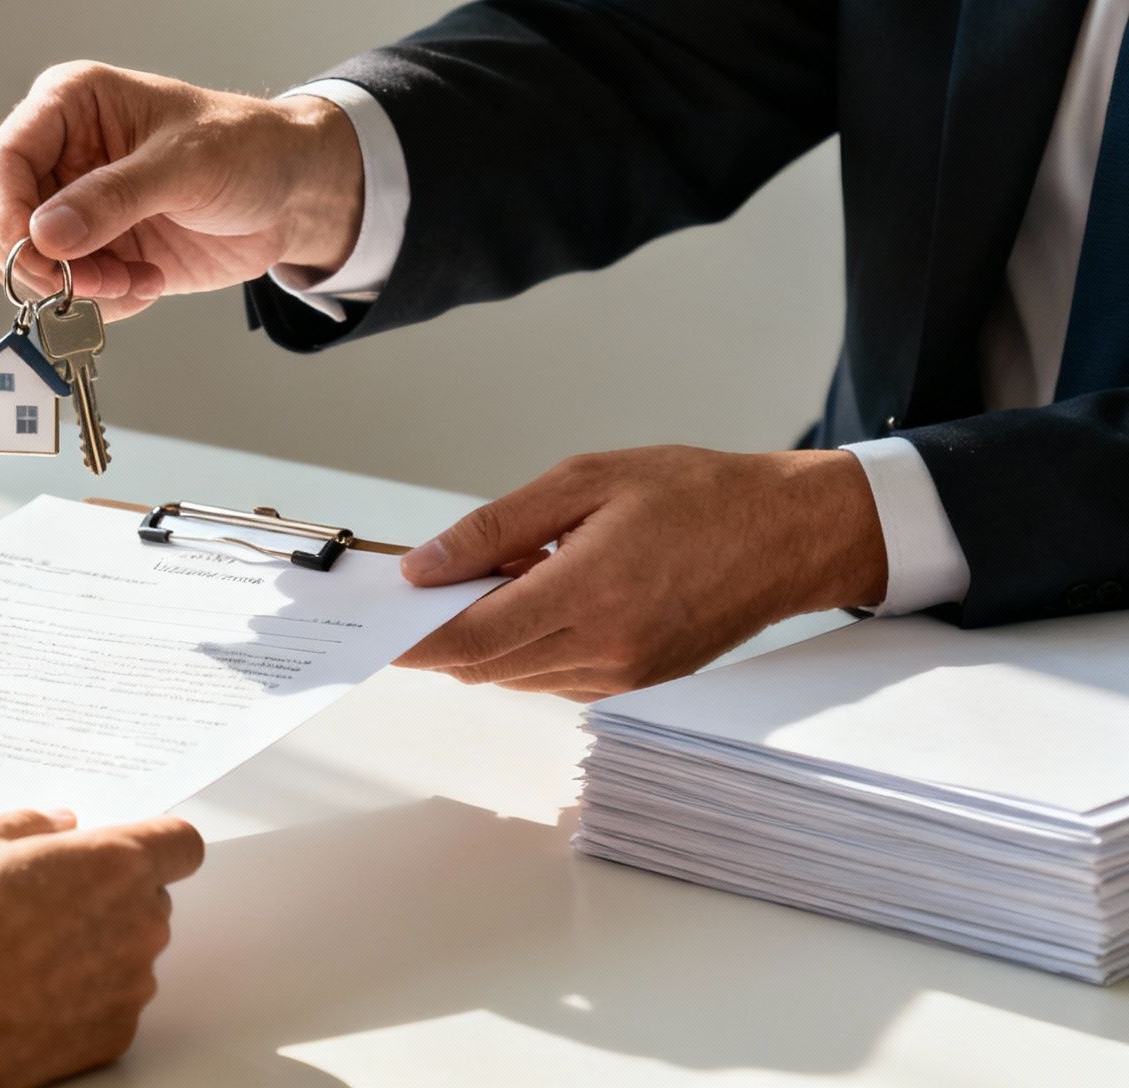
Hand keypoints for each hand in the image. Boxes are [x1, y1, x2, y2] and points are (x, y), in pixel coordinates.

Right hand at [0, 60, 363, 320]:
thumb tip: (46, 235)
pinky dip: (102, 302)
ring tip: (134, 281)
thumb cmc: (245, 148)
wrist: (290, 195)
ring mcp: (74, 208)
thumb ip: (114, 198)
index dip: (8, 212)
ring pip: (28, 263)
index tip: (38, 254)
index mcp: (69, 106)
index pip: (4, 161)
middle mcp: (60, 156)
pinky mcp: (96, 251)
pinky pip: (67, 291)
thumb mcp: (185, 164)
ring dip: (76, 287)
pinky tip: (147, 283)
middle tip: (92, 281)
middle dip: (40, 260)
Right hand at [0, 809, 203, 1087]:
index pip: (180, 842)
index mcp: (112, 865)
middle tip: (44, 897)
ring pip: (129, 951)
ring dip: (94, 945)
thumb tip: (54, 824)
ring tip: (21, 950)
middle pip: (151, 897)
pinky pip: (110, 1002)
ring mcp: (127, 987)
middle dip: (109, 893)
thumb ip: (27, 824)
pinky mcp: (110, 1037)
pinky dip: (80, 995)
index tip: (124, 845)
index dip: (154, 841)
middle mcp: (136, 926)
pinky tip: (24, 991)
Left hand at [396, 447, 887, 701]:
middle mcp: (605, 650)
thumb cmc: (695, 494)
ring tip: (489, 582)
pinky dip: (526, 649)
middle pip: (485, 666)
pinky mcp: (637, 684)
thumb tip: (425, 566)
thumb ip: (495, 528)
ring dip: (485, 642)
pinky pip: (553, 678)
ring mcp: (623, 676)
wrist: (788, 533)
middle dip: (440, 637)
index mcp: (588, 594)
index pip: (472, 639)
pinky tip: (535, 601)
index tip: (378, 625)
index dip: (415, 639)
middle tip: (418, 593)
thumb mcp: (584, 482)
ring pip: (515, 677)